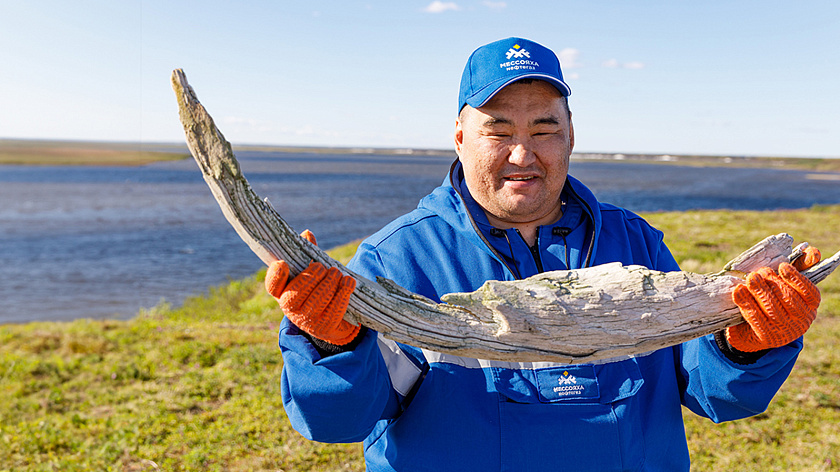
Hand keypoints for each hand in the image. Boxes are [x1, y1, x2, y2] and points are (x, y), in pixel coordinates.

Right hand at [265, 230, 359, 344]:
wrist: (332, 322)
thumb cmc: (318, 290)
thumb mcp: (311, 274)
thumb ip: (308, 254)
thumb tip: (307, 234)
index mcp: (282, 294)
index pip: (272, 287)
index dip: (275, 276)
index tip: (282, 263)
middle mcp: (291, 310)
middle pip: (297, 292)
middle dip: (312, 275)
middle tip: (324, 267)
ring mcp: (308, 321)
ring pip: (318, 299)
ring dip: (330, 282)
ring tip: (336, 273)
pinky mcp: (325, 327)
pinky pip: (335, 308)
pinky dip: (343, 291)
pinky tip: (349, 282)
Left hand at [726, 246, 820, 351]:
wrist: (753, 330)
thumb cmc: (774, 300)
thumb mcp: (787, 285)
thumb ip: (800, 268)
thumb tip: (812, 251)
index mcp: (810, 306)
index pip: (810, 293)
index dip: (797, 279)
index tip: (782, 266)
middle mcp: (801, 321)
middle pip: (788, 299)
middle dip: (773, 283)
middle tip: (760, 272)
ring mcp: (784, 332)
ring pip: (772, 309)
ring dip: (760, 291)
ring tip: (750, 278)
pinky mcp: (766, 338)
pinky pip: (756, 318)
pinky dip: (746, 303)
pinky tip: (738, 291)